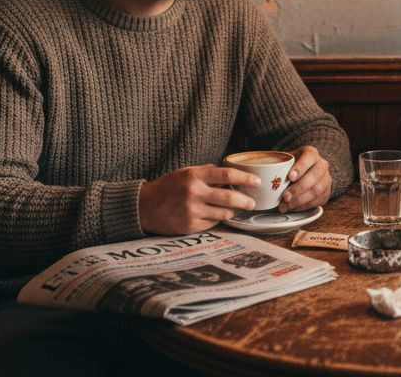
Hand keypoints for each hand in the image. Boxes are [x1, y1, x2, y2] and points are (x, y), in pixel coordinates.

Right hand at [138, 165, 258, 235]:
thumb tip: (231, 174)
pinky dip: (216, 220)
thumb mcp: (185, 172)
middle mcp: (194, 193)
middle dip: (246, 201)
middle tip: (252, 203)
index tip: (257, 182)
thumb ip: (207, 172)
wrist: (143, 207)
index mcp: (194, 176)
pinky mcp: (190, 226)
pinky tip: (212, 216)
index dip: (246, 179)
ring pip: (224, 213)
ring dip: (231, 211)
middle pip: (230, 198)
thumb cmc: (167, 187)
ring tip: (232, 209)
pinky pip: (213, 224)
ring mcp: (192, 211)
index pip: (227, 174)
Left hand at [279, 145, 330, 211]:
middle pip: (314, 176)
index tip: (290, 177)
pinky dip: (303, 206)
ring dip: (300, 200)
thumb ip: (275, 164)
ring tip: (285, 206)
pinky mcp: (326, 193)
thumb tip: (260, 172)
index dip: (300, 167)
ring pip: (317, 190)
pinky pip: (317, 201)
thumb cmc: (289, 167)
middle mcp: (322, 165)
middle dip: (299, 188)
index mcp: (311, 153)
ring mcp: (326, 179)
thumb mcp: (283, 160)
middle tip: (284, 196)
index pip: (309, 157)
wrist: (303, 173)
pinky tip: (291, 208)